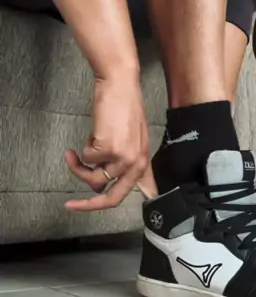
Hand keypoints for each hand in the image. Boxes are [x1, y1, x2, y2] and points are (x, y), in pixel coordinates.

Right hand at [64, 73, 149, 210]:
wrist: (120, 84)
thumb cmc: (123, 107)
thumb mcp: (130, 138)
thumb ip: (122, 162)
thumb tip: (101, 185)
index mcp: (144, 161)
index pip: (143, 192)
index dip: (129, 205)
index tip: (119, 211)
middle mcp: (136, 163)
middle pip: (111, 198)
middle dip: (87, 204)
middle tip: (70, 205)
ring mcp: (123, 158)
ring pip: (93, 178)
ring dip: (79, 168)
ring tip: (73, 155)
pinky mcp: (107, 149)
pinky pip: (86, 160)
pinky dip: (81, 151)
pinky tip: (89, 135)